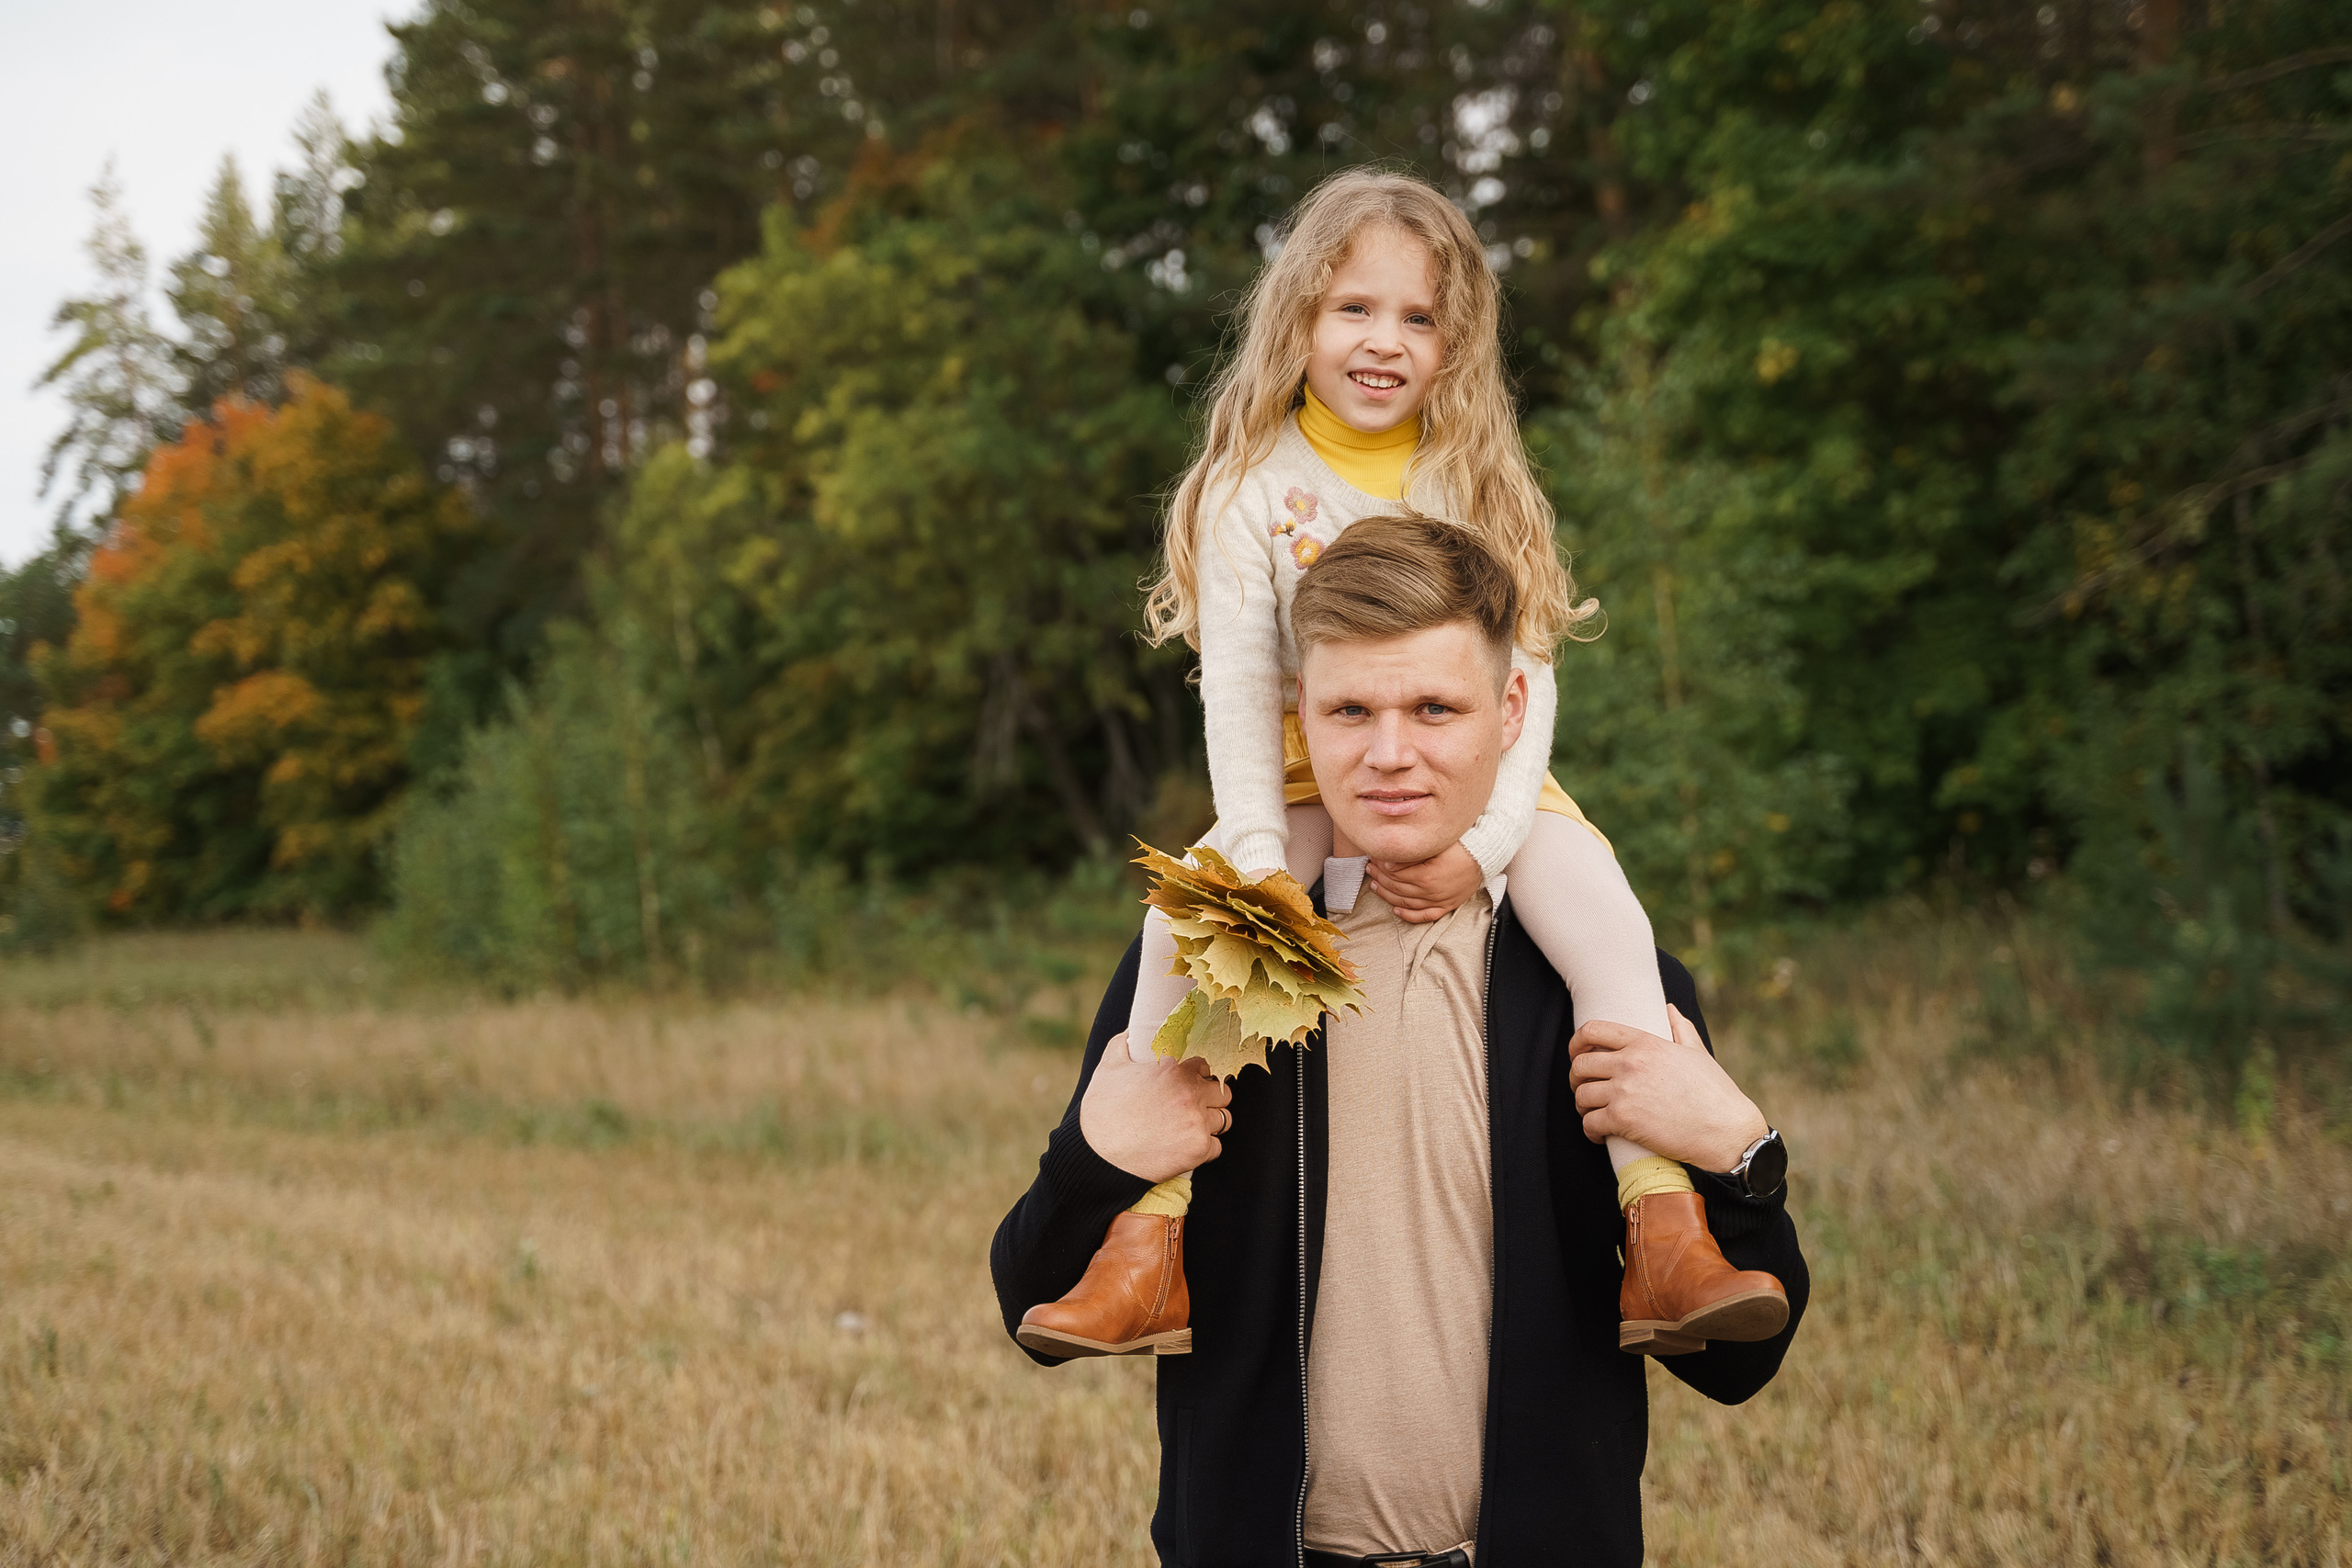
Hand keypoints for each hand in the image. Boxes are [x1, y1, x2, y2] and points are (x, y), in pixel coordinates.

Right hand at [1079, 1032, 1234, 1182]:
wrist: (1098, 1156)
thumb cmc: (1102, 1111)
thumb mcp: (1109, 1067)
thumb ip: (1124, 1043)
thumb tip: (1133, 1032)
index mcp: (1174, 1069)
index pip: (1207, 1064)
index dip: (1200, 1074)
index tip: (1193, 1082)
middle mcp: (1191, 1093)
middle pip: (1224, 1092)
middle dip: (1211, 1098)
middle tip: (1193, 1107)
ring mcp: (1198, 1122)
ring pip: (1224, 1119)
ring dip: (1210, 1123)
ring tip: (1189, 1127)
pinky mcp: (1199, 1149)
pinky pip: (1216, 1147)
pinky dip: (1203, 1148)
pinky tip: (1184, 1146)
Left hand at [1365, 841, 1484, 924]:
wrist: (1484, 856)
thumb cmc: (1460, 845)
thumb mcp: (1435, 845)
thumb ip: (1412, 855)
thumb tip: (1388, 861)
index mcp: (1427, 876)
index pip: (1394, 873)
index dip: (1380, 864)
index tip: (1372, 856)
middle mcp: (1431, 892)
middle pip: (1397, 887)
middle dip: (1380, 876)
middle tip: (1369, 867)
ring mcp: (1439, 901)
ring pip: (1406, 902)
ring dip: (1387, 895)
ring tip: (1374, 884)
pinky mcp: (1447, 906)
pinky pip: (1424, 916)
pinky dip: (1408, 915)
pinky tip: (1395, 910)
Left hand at [1568, 1005, 1769, 1170]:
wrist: (1727, 1131)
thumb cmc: (1716, 1093)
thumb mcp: (1698, 1053)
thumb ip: (1680, 1028)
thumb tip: (1669, 1008)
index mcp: (1645, 1043)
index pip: (1593, 1030)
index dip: (1577, 1042)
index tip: (1577, 1054)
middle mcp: (1630, 1063)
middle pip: (1580, 1065)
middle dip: (1577, 1078)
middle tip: (1585, 1090)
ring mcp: (1625, 1091)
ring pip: (1581, 1095)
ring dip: (1583, 1107)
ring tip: (1594, 1113)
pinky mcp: (1623, 1120)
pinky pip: (1588, 1123)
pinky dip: (1589, 1130)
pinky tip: (1599, 1134)